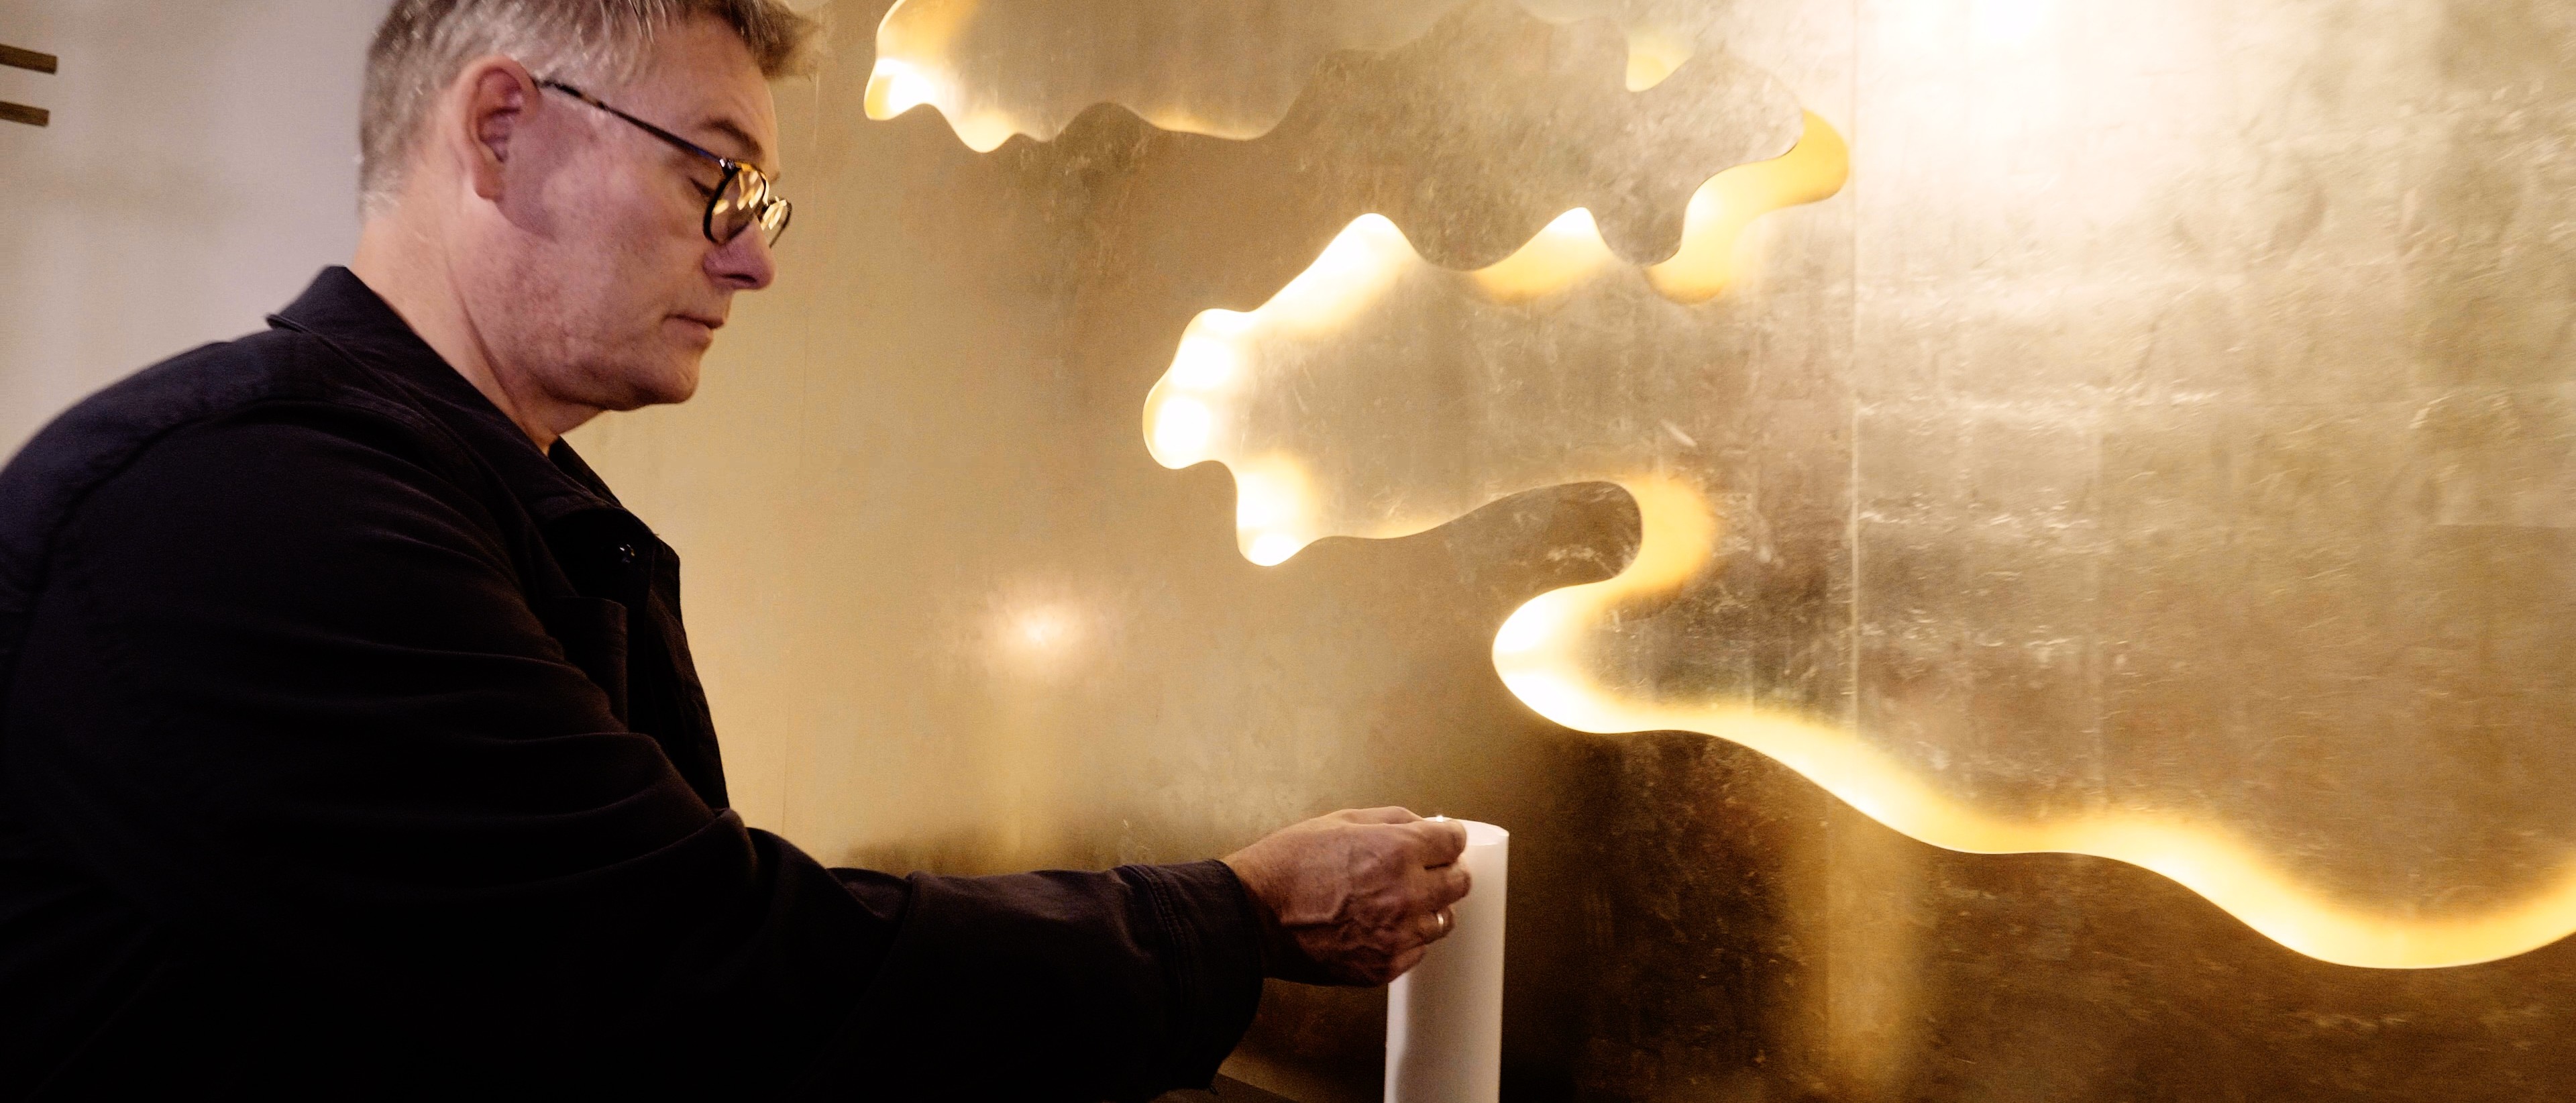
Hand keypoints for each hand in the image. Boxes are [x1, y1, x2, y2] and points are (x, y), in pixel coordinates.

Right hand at [1221, 807, 1472, 985]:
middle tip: (1425, 871)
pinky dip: (1405, 939)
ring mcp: (1396, 935)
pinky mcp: (1383, 967)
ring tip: (1397, 902)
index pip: (1454, 843)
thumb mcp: (1340, 821)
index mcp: (1397, 851)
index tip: (1440, 843)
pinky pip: (1416, 952)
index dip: (1447, 840)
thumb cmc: (1289, 864)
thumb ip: (1392, 821)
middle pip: (1459, 883)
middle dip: (1445, 872)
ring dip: (1428, 908)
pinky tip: (1379, 926)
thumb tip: (1425, 826)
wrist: (1253, 916)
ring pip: (1443, 921)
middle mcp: (1406, 894)